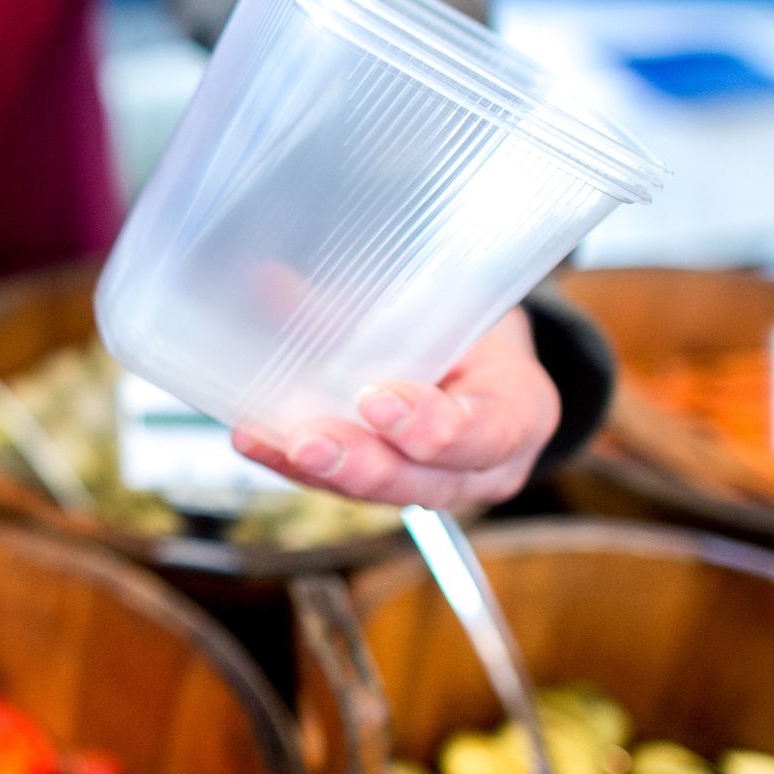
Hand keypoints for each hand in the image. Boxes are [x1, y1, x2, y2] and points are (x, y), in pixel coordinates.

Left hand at [232, 308, 558, 510]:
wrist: (478, 360)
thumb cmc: (468, 327)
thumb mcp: (445, 303)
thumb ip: (371, 300)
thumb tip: (271, 279)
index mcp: (519, 411)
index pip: (487, 431)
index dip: (434, 426)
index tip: (378, 401)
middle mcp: (482, 466)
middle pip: (426, 480)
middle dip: (363, 464)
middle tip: (311, 442)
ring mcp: (435, 486)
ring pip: (378, 494)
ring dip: (317, 470)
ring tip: (265, 441)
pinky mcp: (388, 490)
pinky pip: (342, 488)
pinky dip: (292, 466)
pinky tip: (255, 442)